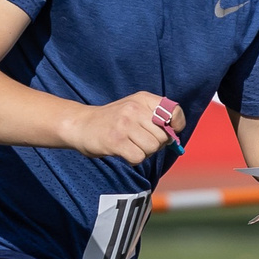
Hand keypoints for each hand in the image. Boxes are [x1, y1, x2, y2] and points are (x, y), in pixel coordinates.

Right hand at [58, 91, 182, 162]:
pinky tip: (124, 152)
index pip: (174, 111)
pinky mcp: (116, 141)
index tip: (170, 131)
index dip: (177, 124)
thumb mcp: (135, 108)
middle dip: (156, 144)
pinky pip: (139, 157)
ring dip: (145, 152)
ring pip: (152, 147)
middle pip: (163, 136)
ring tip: (132, 145)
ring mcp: (124, 124)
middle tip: (141, 141)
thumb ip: (156, 117)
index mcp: (143, 99)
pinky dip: (134, 159)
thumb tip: (174, 136)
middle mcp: (134, 109)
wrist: (81, 124)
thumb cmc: (114, 120)